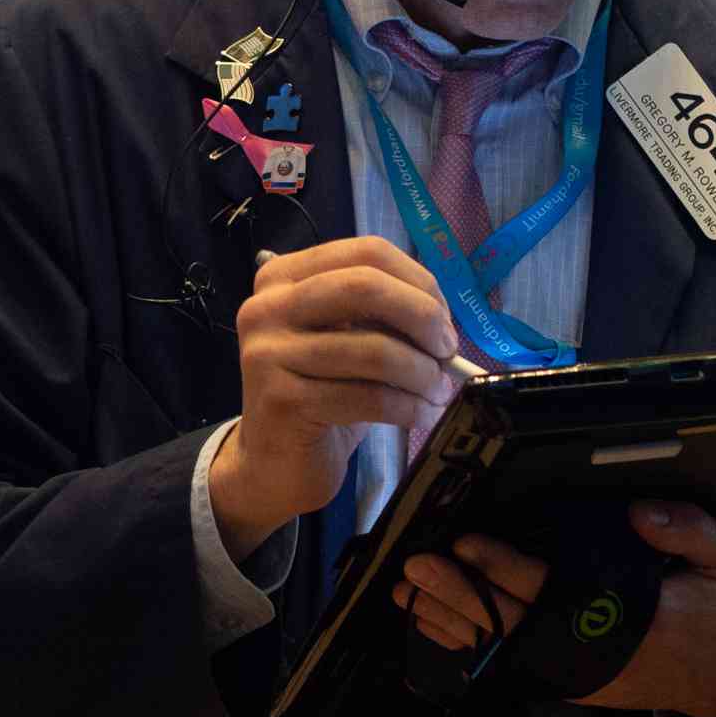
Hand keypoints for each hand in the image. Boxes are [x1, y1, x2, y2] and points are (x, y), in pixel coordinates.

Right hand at [208, 238, 458, 557]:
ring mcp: (268, 353)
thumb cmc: (321, 396)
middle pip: (365, 287)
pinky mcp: (281, 400)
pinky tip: (419, 415)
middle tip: (448, 352)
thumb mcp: (348, 341)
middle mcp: (267, 306)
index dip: (418, 282)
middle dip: (422, 317)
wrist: (272, 464)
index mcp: (284, 276)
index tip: (443, 320)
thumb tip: (443, 319)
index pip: (367, 252)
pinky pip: (367, 396)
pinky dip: (407, 407)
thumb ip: (381, 315)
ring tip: (437, 391)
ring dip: (421, 373)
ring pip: (373, 349)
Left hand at [392, 502, 715, 716]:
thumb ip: (686, 532)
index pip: (552, 589)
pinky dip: (463, 647)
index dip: (505, 566)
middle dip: (459, 593)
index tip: (468, 541)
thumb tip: (638, 512)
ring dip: (447, 621)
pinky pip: (503, 663)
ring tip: (405, 594)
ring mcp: (571, 672)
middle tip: (416, 566)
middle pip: (510, 621)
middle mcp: (590, 651)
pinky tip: (427, 626)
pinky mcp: (561, 681)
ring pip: (498, 648)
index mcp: (625, 619)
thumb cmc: (714, 606)